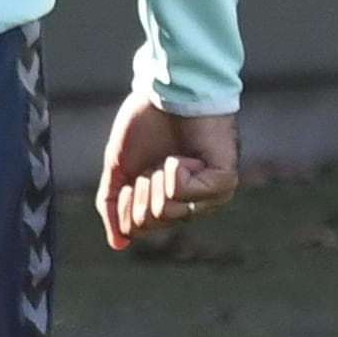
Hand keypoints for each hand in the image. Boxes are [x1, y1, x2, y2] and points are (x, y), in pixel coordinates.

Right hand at [95, 91, 240, 250]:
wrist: (168, 92)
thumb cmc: (147, 124)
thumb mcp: (120, 169)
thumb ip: (113, 205)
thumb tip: (118, 244)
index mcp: (167, 202)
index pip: (137, 228)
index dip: (125, 207)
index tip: (131, 179)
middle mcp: (191, 204)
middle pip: (150, 222)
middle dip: (141, 189)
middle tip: (153, 164)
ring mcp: (210, 195)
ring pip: (167, 210)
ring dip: (157, 178)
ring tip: (171, 157)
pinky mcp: (224, 181)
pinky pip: (183, 192)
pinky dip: (175, 169)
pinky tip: (187, 154)